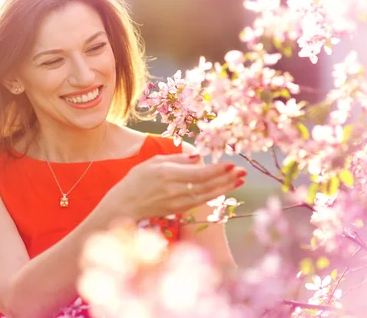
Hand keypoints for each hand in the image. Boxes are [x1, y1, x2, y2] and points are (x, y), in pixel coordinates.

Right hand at [101, 153, 245, 220]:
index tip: (232, 163)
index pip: (199, 173)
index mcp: (168, 174)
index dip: (218, 169)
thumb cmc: (136, 180)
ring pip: (207, 196)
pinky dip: (214, 195)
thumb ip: (176, 158)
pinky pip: (200, 202)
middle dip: (227, 179)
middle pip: (207, 185)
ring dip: (225, 188)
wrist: (124, 205)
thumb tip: (198, 156)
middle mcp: (174, 190)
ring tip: (239, 180)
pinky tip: (223, 189)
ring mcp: (177, 203)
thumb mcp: (153, 162)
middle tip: (243, 172)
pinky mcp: (178, 210)